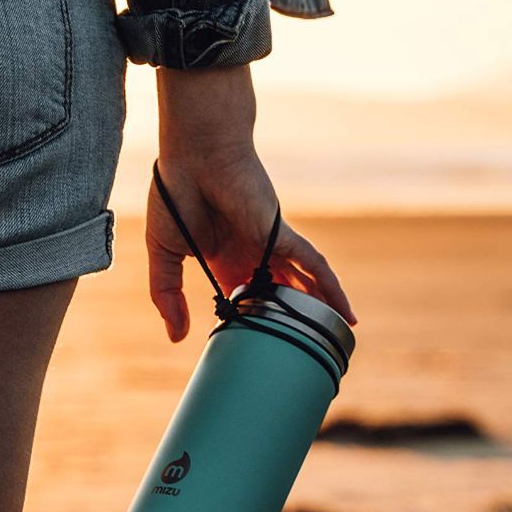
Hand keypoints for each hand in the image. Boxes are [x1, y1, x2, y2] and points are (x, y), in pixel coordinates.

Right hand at [147, 65, 355, 342]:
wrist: (194, 157)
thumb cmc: (176, 196)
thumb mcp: (165, 254)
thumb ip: (168, 295)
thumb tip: (176, 337)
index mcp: (226, 261)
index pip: (245, 300)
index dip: (251, 323)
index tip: (256, 351)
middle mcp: (253, 256)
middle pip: (280, 297)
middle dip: (291, 322)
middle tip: (305, 354)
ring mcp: (271, 246)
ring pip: (303, 286)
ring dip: (320, 311)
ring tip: (336, 340)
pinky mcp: (283, 236)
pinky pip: (316, 266)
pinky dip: (332, 288)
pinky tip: (346, 313)